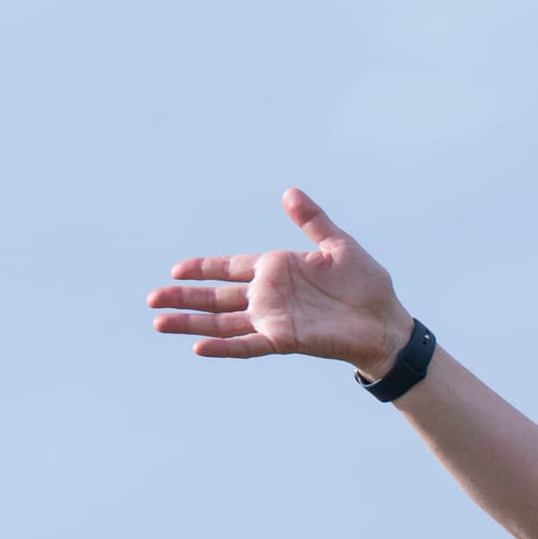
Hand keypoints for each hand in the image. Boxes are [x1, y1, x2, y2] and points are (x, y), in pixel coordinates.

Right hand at [149, 191, 413, 366]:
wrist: (386, 320)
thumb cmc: (366, 283)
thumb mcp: (337, 244)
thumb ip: (311, 220)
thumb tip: (289, 192)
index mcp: (276, 269)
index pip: (229, 268)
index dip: (203, 268)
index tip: (175, 269)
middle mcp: (268, 296)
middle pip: (216, 297)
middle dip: (184, 298)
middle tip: (151, 299)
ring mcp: (273, 319)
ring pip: (222, 322)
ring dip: (192, 324)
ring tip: (159, 323)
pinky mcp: (284, 340)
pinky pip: (248, 344)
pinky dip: (224, 346)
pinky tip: (198, 347)